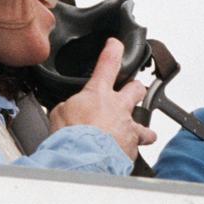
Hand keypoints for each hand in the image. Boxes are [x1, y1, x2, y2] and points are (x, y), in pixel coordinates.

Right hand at [49, 37, 156, 158]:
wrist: (83, 160)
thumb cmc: (70, 136)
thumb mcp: (59, 113)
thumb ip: (68, 107)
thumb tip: (69, 111)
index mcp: (99, 94)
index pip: (108, 64)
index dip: (113, 51)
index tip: (116, 44)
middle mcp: (118, 108)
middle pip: (136, 89)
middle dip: (136, 88)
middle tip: (133, 91)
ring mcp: (127, 128)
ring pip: (144, 125)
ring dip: (142, 129)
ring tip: (142, 133)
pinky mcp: (131, 148)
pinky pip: (136, 148)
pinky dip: (130, 151)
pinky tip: (123, 155)